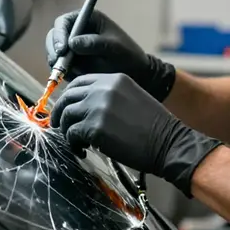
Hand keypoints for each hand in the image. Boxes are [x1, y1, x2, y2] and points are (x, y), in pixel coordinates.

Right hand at [45, 10, 175, 100]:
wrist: (135, 74)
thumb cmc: (128, 55)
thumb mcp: (114, 47)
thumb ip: (94, 43)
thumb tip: (72, 43)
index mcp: (87, 19)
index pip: (64, 22)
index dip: (59, 35)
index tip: (62, 50)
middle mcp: (76, 31)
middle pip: (53, 37)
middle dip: (53, 51)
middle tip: (58, 65)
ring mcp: (72, 47)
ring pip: (54, 54)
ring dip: (57, 64)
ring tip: (70, 73)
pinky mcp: (72, 62)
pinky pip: (60, 67)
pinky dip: (63, 73)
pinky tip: (75, 77)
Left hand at [50, 73, 222, 196]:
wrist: (170, 143)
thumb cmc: (154, 126)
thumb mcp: (132, 97)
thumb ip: (109, 96)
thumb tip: (84, 106)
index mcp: (113, 79)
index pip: (79, 82)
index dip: (69, 96)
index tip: (66, 108)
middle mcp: (103, 89)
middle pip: (68, 96)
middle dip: (60, 112)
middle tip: (60, 125)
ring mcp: (97, 107)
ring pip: (67, 115)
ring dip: (66, 130)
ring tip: (75, 141)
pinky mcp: (95, 127)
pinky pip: (72, 134)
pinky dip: (73, 143)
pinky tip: (82, 149)